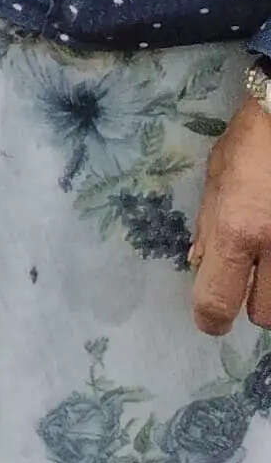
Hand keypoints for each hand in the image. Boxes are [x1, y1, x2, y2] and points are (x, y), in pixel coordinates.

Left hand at [193, 96, 270, 332]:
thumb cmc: (254, 141)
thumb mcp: (217, 176)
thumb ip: (208, 223)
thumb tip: (199, 263)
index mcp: (237, 230)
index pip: (217, 300)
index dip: (209, 318)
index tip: (209, 320)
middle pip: (265, 314)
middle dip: (254, 302)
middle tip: (250, 279)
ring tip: (269, 261)